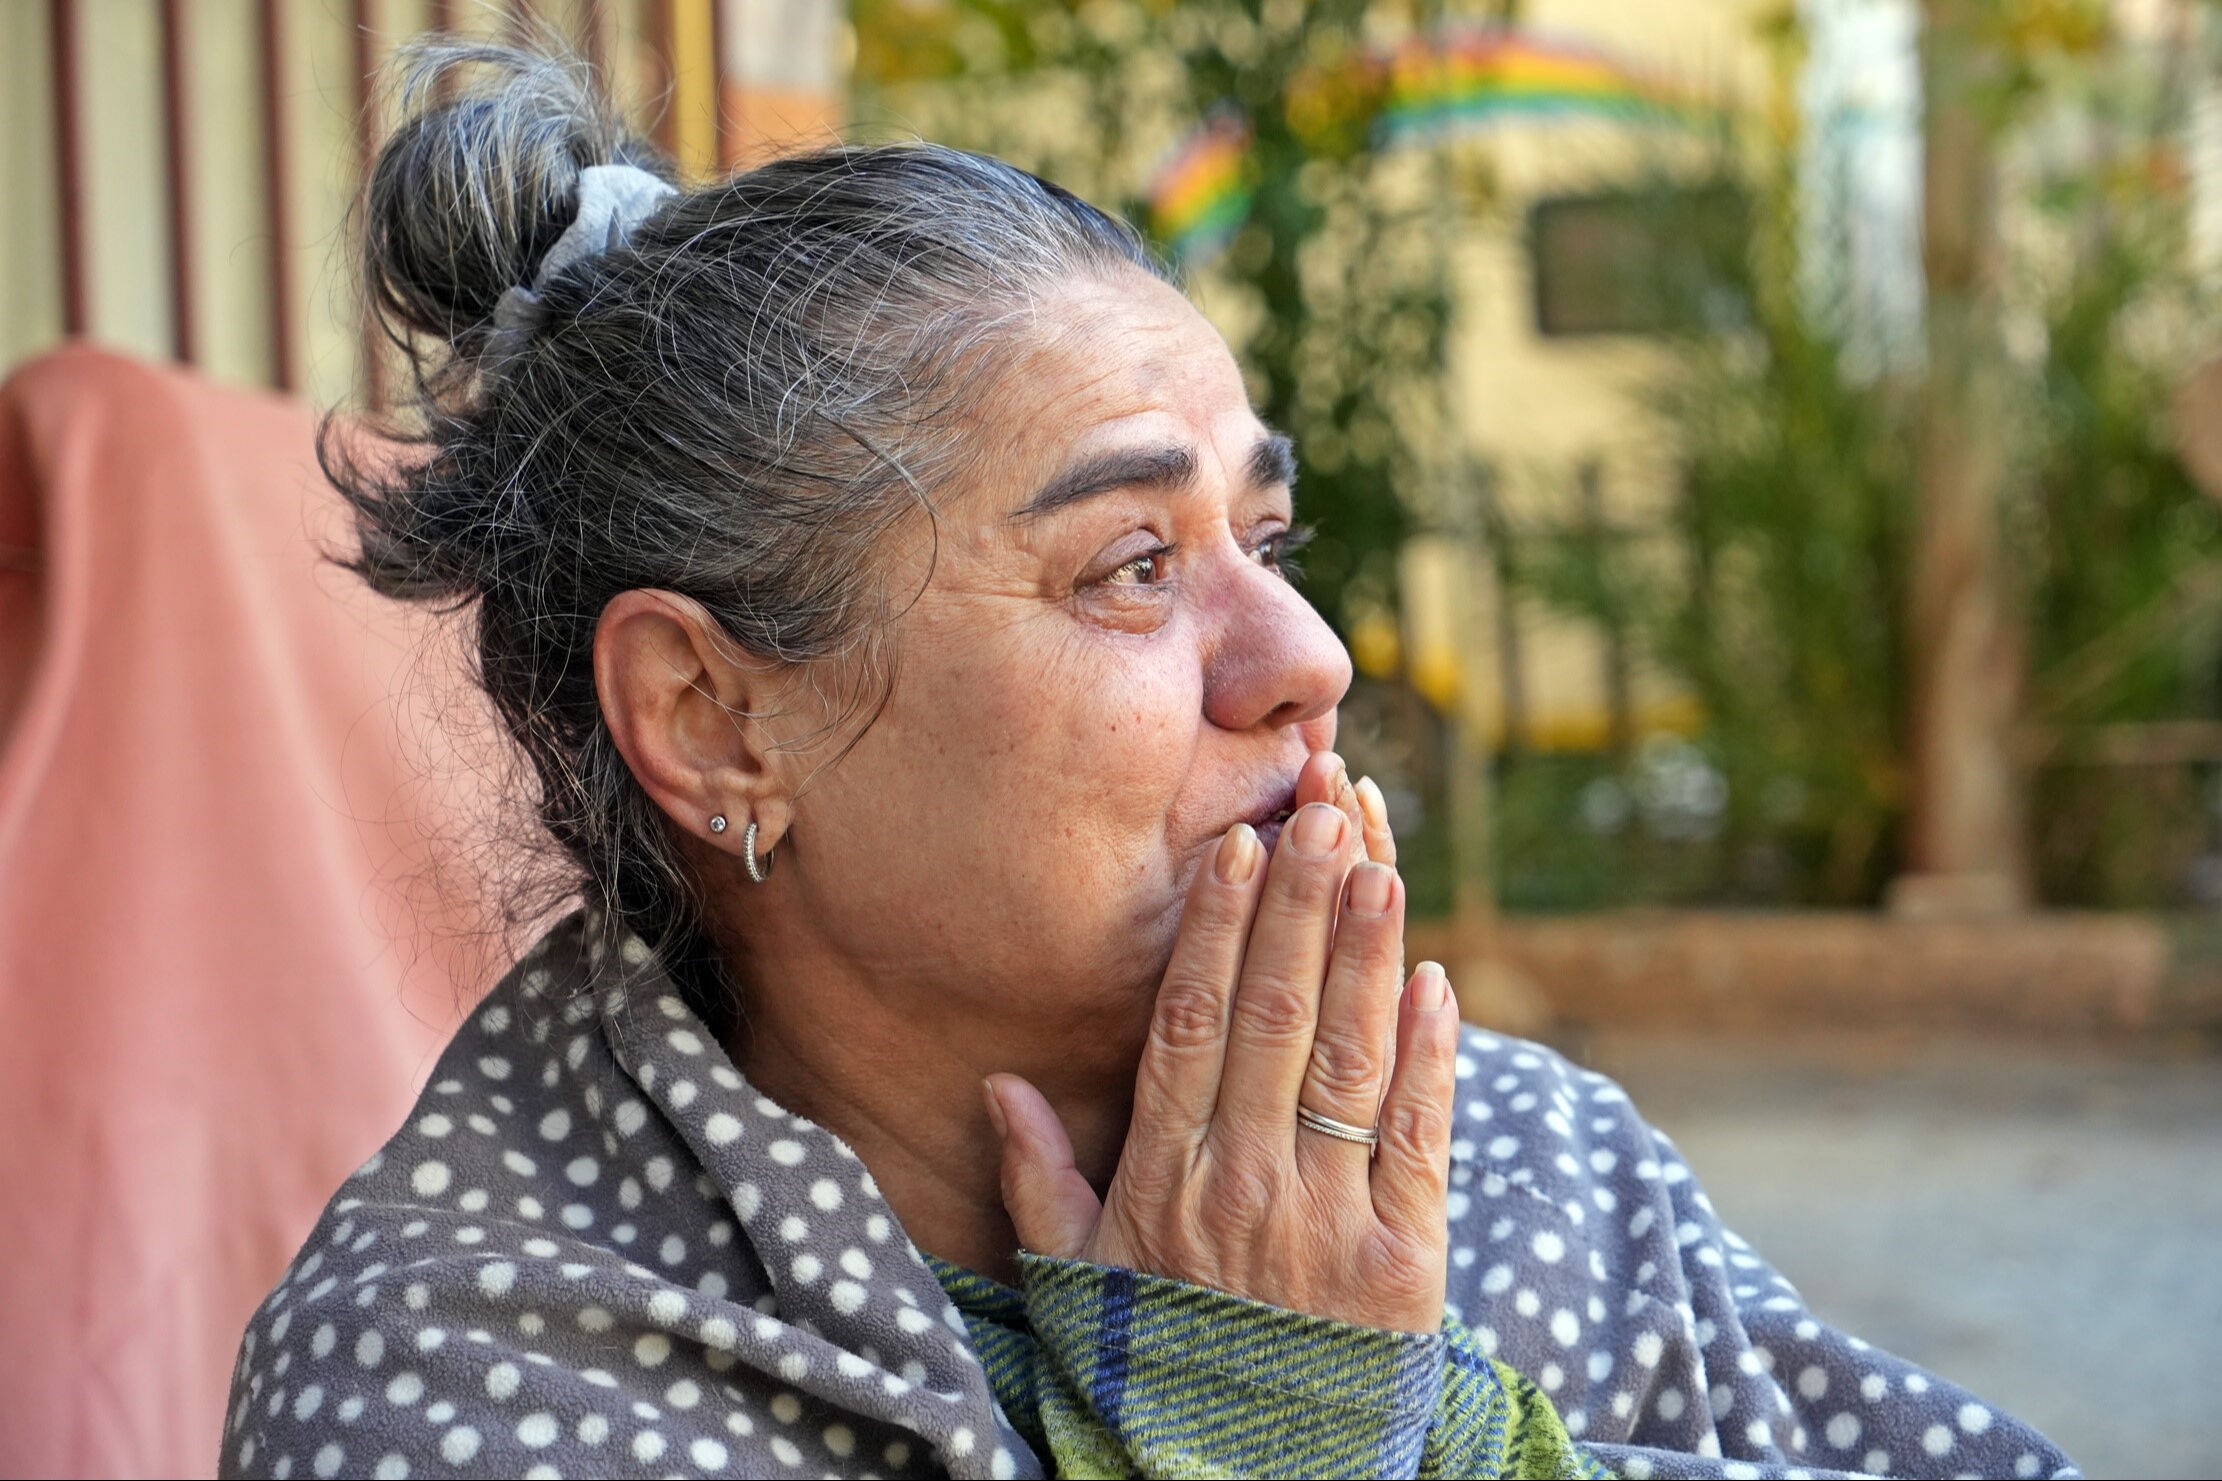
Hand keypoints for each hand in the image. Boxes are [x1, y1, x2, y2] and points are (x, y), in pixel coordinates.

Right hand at [985, 751, 1457, 1333]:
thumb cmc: (1157, 1372)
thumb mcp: (1077, 1286)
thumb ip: (1036, 1181)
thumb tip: (996, 1084)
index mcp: (1164, 1185)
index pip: (1189, 1028)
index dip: (1214, 931)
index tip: (1233, 848)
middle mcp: (1246, 1188)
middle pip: (1273, 1017)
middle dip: (1297, 903)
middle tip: (1317, 807)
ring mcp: (1330, 1220)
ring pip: (1350, 1057)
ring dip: (1366, 949)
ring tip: (1376, 856)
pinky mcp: (1407, 1259)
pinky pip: (1421, 1136)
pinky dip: (1434, 1054)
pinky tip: (1436, 978)